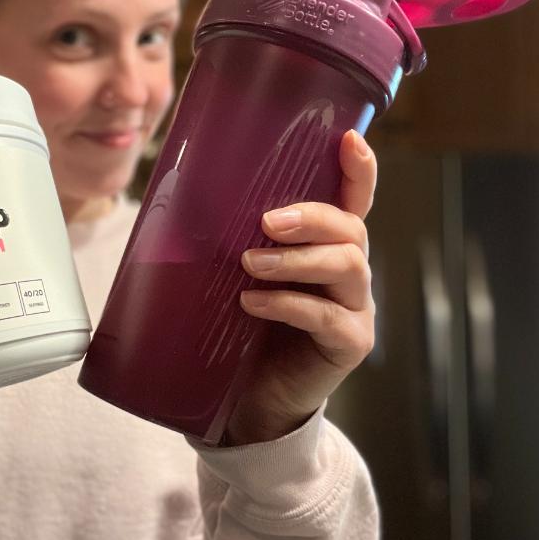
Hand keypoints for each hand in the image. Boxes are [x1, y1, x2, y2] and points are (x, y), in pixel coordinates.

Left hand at [226, 130, 376, 444]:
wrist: (250, 399)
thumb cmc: (243, 329)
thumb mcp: (238, 278)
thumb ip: (233, 244)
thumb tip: (179, 203)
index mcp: (327, 247)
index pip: (354, 201)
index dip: (358, 170)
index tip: (348, 140)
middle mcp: (349, 272)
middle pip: (351, 229)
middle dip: (312, 217)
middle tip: (266, 221)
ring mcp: (354, 308)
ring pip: (348, 266)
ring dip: (296, 260)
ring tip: (249, 263)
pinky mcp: (348, 344)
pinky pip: (327, 317)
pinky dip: (288, 304)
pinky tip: (252, 302)